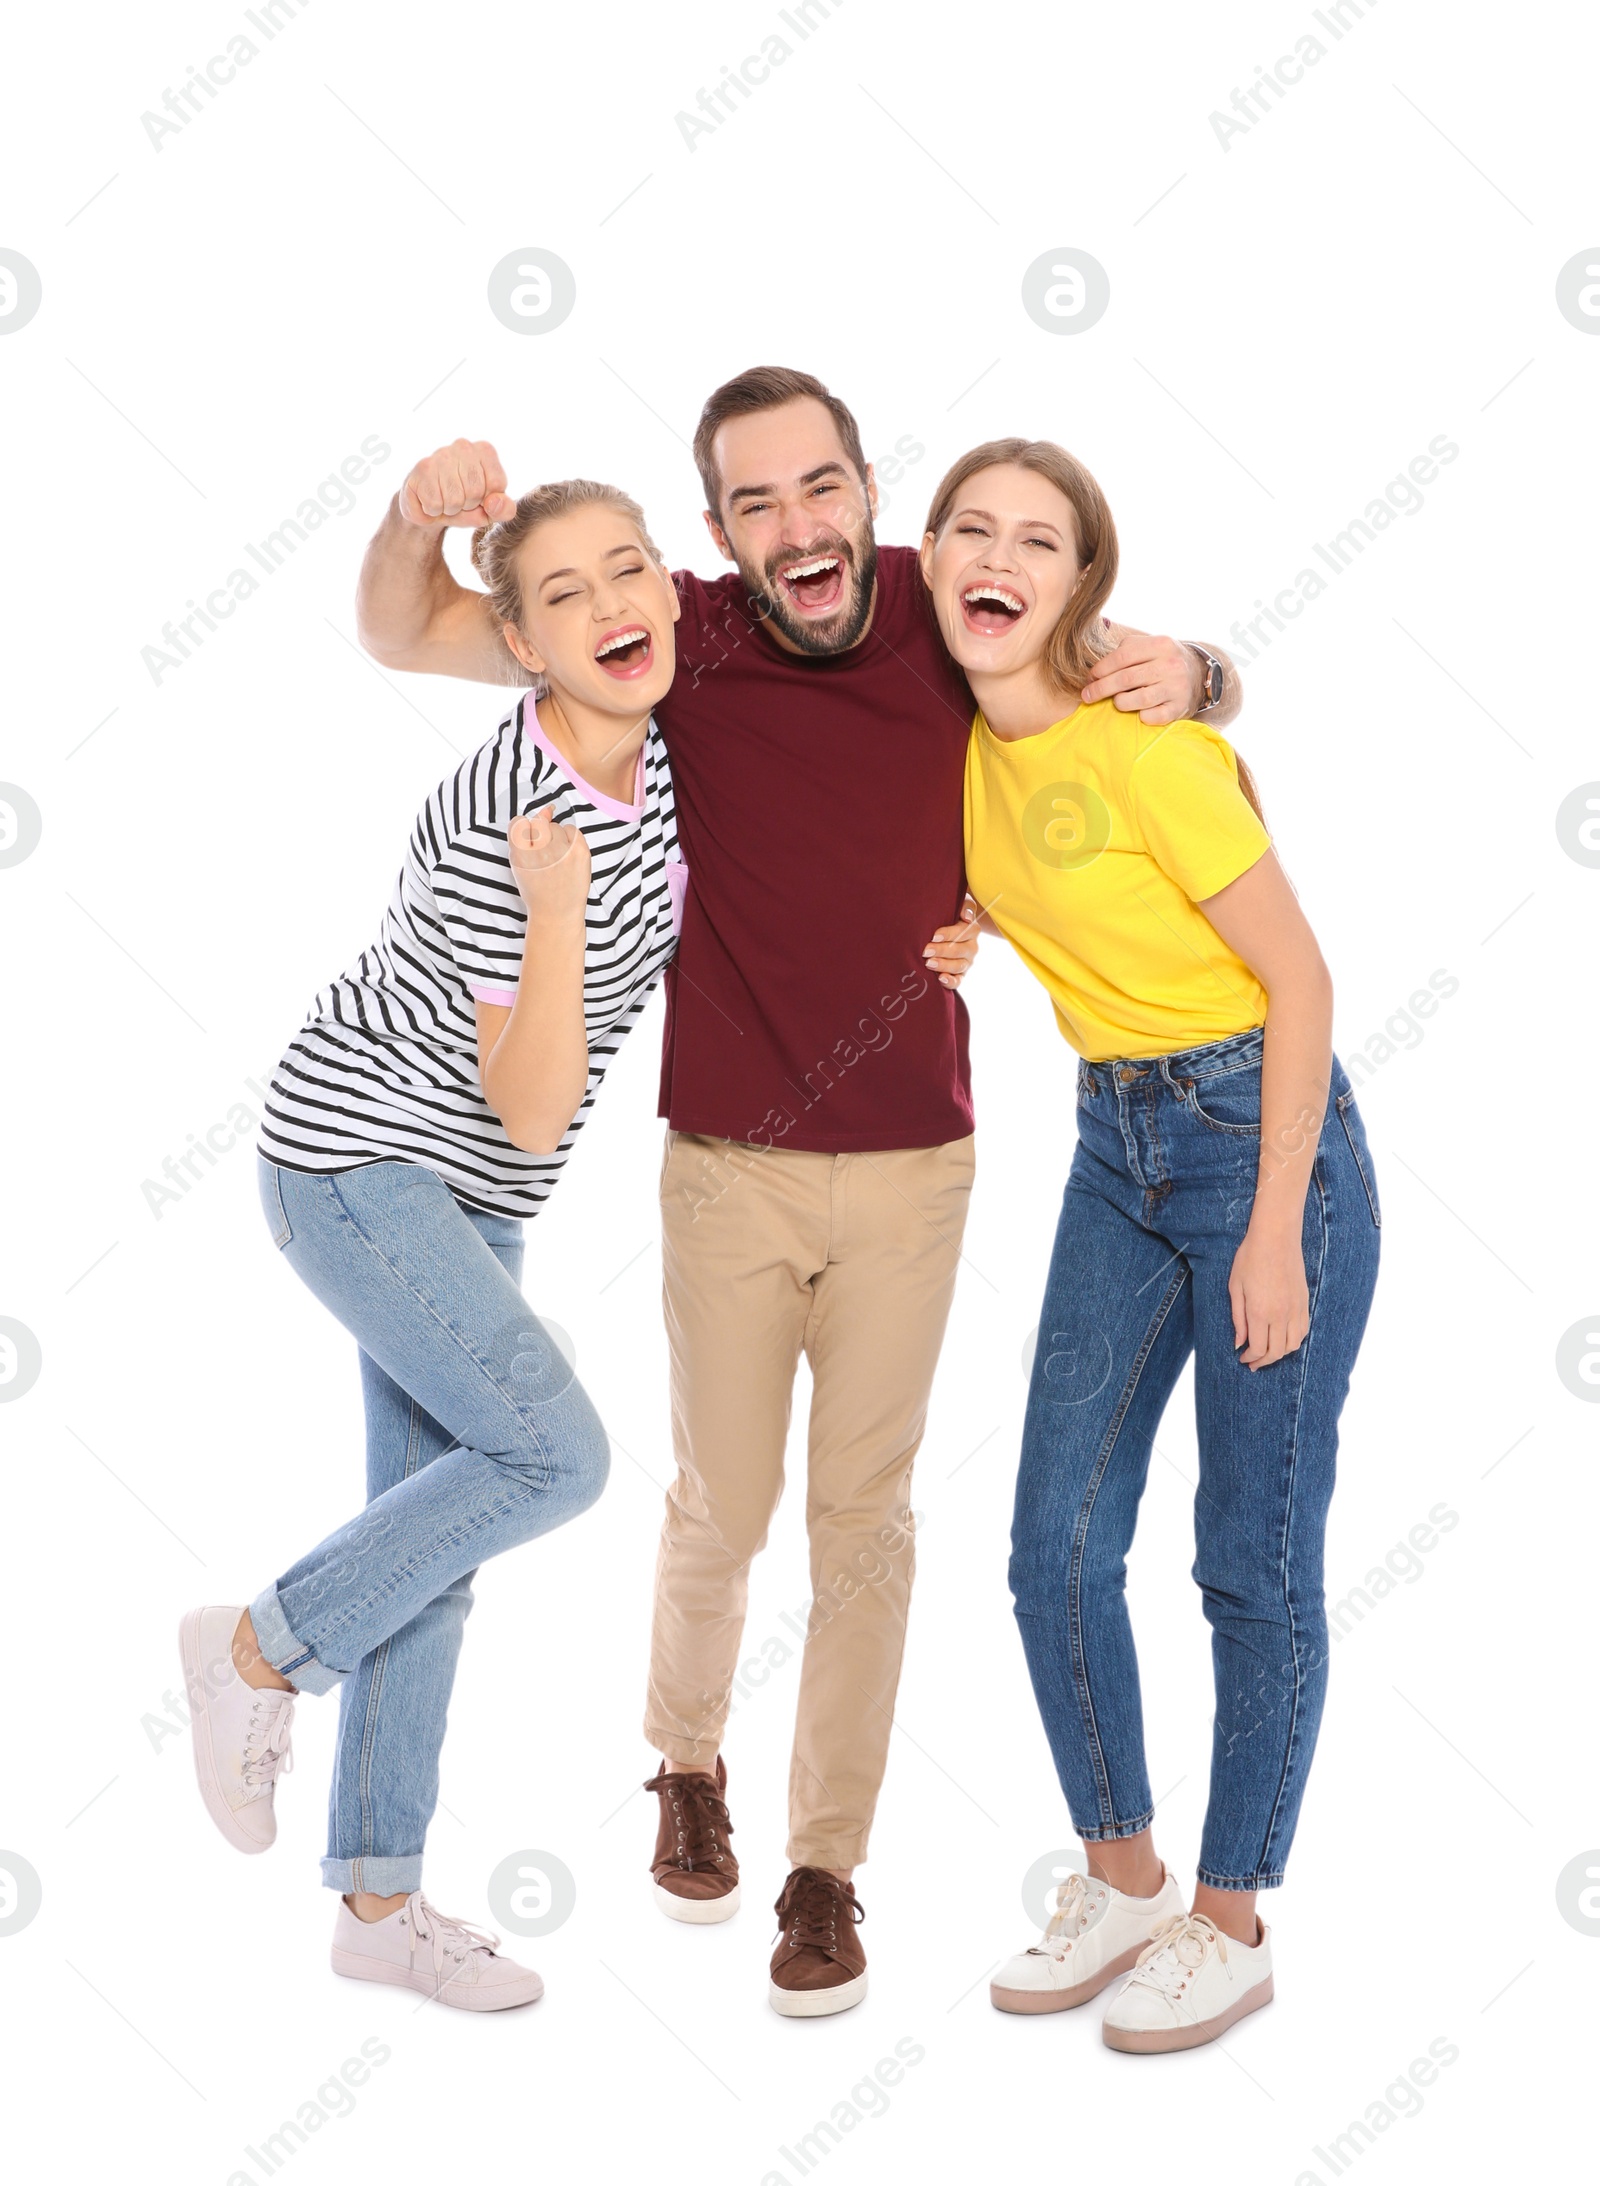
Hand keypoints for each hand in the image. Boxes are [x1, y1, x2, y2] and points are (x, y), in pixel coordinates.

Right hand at [399, 438, 516, 529]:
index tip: (479, 497)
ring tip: (445, 500)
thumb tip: (493, 503)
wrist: (429, 507)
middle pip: (475, 492)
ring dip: (450, 509)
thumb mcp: (491, 511)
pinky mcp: (422, 467)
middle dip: (467, 506)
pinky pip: (434, 504)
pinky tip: (431, 499)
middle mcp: (464, 446)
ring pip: (454, 500)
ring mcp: (441, 454)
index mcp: (485, 451)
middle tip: (459, 500)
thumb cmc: (466, 505)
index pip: (497, 484)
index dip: (488, 500)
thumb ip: (504, 510)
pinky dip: (433, 511)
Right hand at [508, 806, 590, 922]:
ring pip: (556, 826)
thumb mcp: (521, 864)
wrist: (557, 912)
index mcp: (520, 856)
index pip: (518, 822)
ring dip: (556, 837)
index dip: (524, 831)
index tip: (529, 843)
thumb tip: (546, 809)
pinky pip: (573, 830)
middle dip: (541, 835)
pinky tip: (567, 856)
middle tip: (545, 854)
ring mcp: (562, 852)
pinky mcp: (580, 852)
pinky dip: (570, 840)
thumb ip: (526, 836)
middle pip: (539, 823)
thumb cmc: (537, 888)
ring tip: (557, 858)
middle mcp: (541, 852)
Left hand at [923, 893, 982, 988]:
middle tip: (925, 951)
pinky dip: (951, 982)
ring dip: (943, 965)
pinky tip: (940, 979)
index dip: (949, 934)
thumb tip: (967, 916)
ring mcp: (967, 962)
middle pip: (959, 950)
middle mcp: (972, 947)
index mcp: (972, 930)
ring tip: (928, 964)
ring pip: (958, 966)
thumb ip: (965, 905)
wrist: (948, 926)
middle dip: (941, 951)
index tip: (933, 936)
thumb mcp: (959, 903)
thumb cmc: (951, 913)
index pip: (964, 932)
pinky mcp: (960, 974)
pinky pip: (958, 981)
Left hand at [1081, 630, 1203, 724]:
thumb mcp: (1149, 646)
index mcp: (1161, 645)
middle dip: (1101, 689)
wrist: (1199, 675)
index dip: (1101, 669)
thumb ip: (1124, 651)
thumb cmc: (1163, 661)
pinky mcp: (1179, 707)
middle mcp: (1171, 665)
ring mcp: (1177, 687)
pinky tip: (1138, 712)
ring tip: (1117, 701)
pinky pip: (1152, 717)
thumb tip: (1094, 673)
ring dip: (1120, 702)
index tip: (1090, 678)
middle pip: (1126, 679)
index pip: (1122, 657)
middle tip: (1087, 696)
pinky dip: (1140, 716)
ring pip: (1138, 699)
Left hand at [1228, 1221, 1309, 1370]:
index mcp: (1259, 1312)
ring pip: (1293, 1345)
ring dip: (1280, 1353)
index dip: (1250, 1358)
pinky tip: (1283, 1338)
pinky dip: (1294, 1340)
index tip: (1243, 1358)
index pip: (1258, 1348)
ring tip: (1268, 1352)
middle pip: (1276, 1352)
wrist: (1276, 1238)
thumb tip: (1239, 1342)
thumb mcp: (1235, 1287)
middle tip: (1253, 1362)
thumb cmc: (1250, 1258)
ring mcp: (1295, 1309)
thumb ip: (1237, 1318)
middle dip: (1264, 1361)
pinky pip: (1303, 1330)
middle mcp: (1280, 1314)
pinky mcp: (1304, 1302)